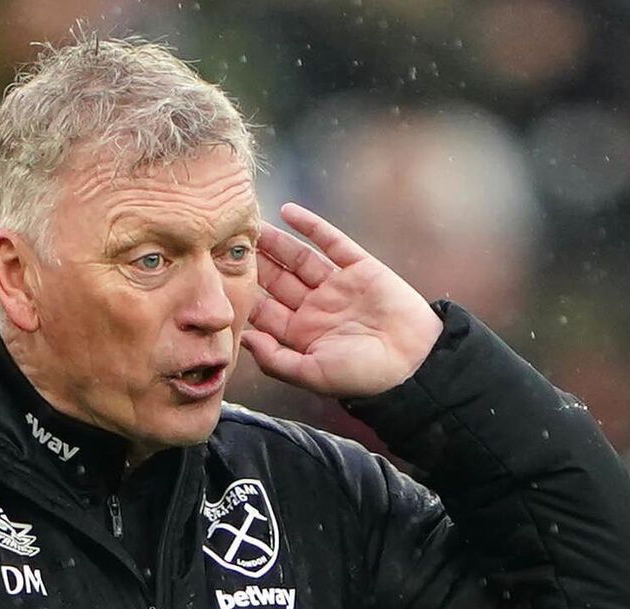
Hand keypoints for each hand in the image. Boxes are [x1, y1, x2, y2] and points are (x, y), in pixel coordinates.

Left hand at [241, 203, 443, 397]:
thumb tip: (243, 339)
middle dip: (254, 263)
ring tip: (252, 224)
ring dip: (276, 242)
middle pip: (277, 280)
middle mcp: (316, 308)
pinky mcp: (361, 268)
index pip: (264, 311)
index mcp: (302, 334)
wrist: (414, 363)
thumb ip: (275, 359)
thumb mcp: (312, 374)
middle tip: (228, 242)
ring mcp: (338, 286)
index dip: (242, 294)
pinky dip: (311, 226)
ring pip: (299, 258)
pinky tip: (288, 211)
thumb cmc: (363, 376)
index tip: (215, 277)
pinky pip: (332, 242)